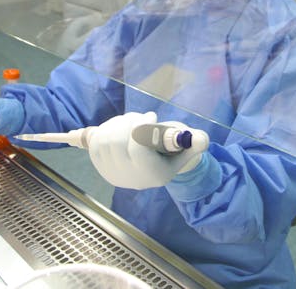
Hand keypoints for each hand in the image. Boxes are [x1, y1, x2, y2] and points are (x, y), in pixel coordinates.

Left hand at [87, 112, 208, 189]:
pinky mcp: (99, 166)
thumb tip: (201, 139)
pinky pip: (94, 141)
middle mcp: (129, 178)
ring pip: (105, 138)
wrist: (153, 166)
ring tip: (132, 122)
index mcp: (152, 174)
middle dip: (129, 121)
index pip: (137, 147)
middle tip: (142, 117)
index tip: (152, 116)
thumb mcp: (187, 146)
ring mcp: (111, 173)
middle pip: (116, 141)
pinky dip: (105, 128)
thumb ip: (196, 142)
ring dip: (118, 122)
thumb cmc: (171, 152)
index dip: (141, 126)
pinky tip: (118, 127)